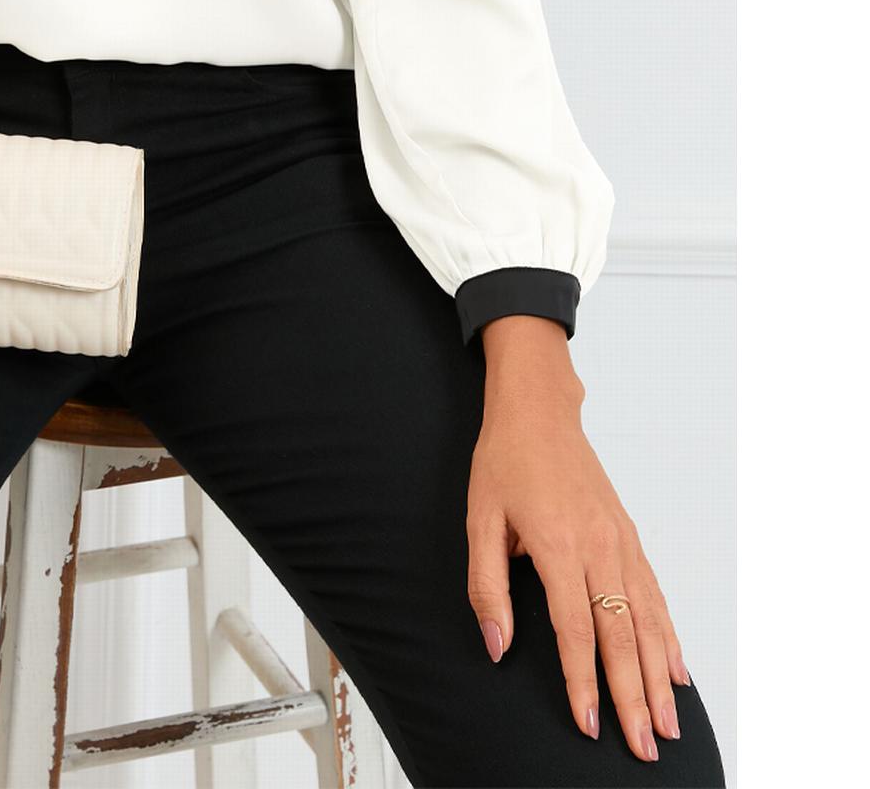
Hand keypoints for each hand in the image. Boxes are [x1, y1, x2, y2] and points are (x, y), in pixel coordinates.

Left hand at [466, 325, 691, 763]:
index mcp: (558, 543)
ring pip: (647, 620)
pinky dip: (668, 635)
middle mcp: (598, 545)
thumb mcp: (479, 517)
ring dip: (659, 676)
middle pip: (621, 635)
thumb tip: (496, 646)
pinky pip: (654, 595)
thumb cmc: (504, 460)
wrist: (539, 408)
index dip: (583, 681)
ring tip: (667, 723)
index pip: (574, 628)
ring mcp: (619, 540)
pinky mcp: (628, 535)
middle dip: (633, 696)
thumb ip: (487, 585)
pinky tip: (676, 670)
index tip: (591, 725)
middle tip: (644, 746)